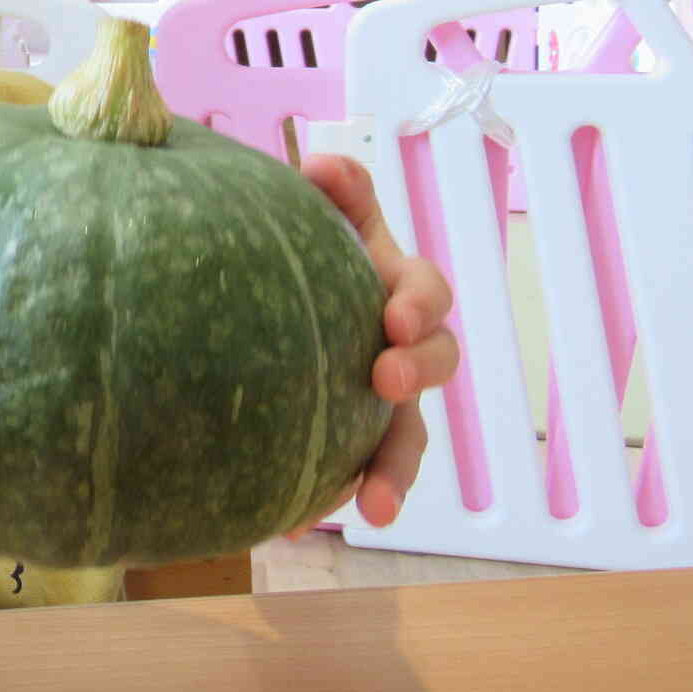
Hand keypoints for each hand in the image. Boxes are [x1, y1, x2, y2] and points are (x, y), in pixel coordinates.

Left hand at [299, 154, 460, 530]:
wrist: (257, 295)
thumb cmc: (301, 246)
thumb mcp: (318, 213)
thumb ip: (334, 190)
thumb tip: (319, 166)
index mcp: (396, 285)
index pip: (424, 289)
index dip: (419, 303)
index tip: (395, 319)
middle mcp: (402, 343)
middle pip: (435, 361)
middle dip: (419, 371)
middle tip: (388, 379)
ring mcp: (381, 399)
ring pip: (407, 438)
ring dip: (393, 470)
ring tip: (371, 508)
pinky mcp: (350, 440)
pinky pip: (353, 474)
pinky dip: (326, 499)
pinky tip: (288, 525)